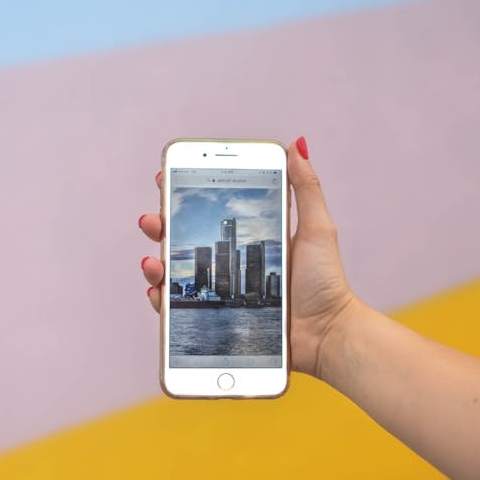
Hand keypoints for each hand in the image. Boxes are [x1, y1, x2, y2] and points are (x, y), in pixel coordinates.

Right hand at [138, 137, 355, 376]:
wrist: (326, 334)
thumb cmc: (325, 283)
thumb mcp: (316, 228)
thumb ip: (306, 189)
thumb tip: (297, 145)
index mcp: (250, 237)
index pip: (209, 211)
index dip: (184, 194)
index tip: (166, 179)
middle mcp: (231, 262)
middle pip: (183, 239)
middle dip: (161, 225)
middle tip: (153, 219)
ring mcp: (222, 290)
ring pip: (175, 273)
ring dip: (156, 263)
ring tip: (153, 260)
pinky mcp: (219, 317)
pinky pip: (181, 308)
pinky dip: (163, 299)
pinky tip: (158, 291)